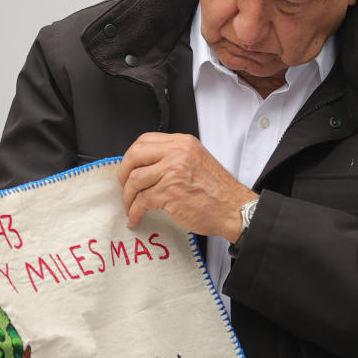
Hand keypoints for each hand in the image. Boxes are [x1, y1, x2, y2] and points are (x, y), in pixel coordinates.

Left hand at [117, 133, 255, 241]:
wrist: (234, 209)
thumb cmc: (218, 190)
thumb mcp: (197, 160)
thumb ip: (174, 157)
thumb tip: (147, 166)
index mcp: (183, 142)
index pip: (144, 140)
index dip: (131, 156)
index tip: (129, 169)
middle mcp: (177, 153)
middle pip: (134, 156)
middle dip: (123, 173)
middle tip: (124, 186)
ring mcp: (172, 172)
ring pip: (135, 180)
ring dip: (128, 196)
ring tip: (130, 206)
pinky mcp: (170, 193)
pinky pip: (141, 201)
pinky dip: (134, 211)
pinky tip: (135, 217)